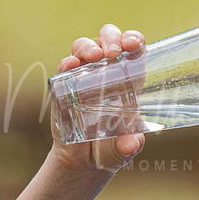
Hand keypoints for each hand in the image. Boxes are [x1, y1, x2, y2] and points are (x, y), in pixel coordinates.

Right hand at [48, 24, 147, 172]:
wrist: (83, 161)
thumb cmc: (112, 149)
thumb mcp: (123, 150)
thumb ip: (129, 146)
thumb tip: (131, 144)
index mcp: (130, 79)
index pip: (134, 48)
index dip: (134, 39)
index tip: (132, 44)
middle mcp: (107, 72)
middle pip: (109, 39)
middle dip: (111, 38)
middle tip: (112, 53)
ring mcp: (84, 75)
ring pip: (84, 46)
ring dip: (88, 46)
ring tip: (93, 57)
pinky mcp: (64, 85)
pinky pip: (64, 66)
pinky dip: (66, 62)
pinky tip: (70, 65)